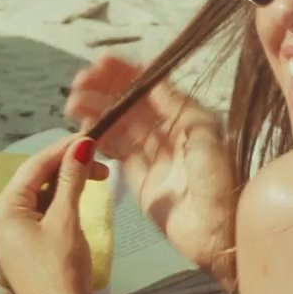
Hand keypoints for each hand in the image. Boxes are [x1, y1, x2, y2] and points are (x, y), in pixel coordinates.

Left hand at [0, 136, 111, 293]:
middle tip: (102, 163)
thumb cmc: (62, 271)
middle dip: (66, 166)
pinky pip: (38, 214)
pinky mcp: (20, 246)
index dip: (64, 149)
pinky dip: (59, 202)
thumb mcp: (66, 220)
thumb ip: (71, 179)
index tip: (92, 137)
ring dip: (65, 184)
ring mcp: (8, 234)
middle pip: (34, 179)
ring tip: (96, 177)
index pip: (34, 167)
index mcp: (1, 210)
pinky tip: (78, 197)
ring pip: (38, 196)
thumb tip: (81, 144)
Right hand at [65, 54, 234, 270]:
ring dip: (97, 111)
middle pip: (131, 104)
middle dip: (104, 90)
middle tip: (79, 82)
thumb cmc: (218, 178)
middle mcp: (169, 131)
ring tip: (73, 104)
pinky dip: (99, 138)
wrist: (218, 230)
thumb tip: (149, 78)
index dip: (125, 73)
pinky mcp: (139, 178)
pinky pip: (116, 151)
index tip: (100, 62)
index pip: (151, 87)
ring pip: (120, 125)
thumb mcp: (202, 132)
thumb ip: (174, 104)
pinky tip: (84, 128)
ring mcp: (153, 155)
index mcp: (187, 116)